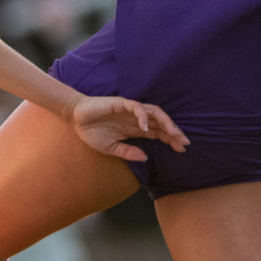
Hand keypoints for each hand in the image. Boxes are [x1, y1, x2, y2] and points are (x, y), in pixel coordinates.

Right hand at [70, 95, 189, 161]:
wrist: (76, 118)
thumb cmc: (92, 132)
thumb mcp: (110, 148)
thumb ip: (127, 152)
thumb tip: (145, 157)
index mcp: (136, 129)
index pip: (159, 133)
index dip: (171, 140)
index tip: (182, 149)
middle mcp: (137, 118)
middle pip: (161, 123)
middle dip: (174, 132)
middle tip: (185, 143)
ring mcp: (130, 110)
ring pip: (154, 112)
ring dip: (165, 122)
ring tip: (173, 134)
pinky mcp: (121, 103)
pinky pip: (136, 107)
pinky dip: (142, 116)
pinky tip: (145, 127)